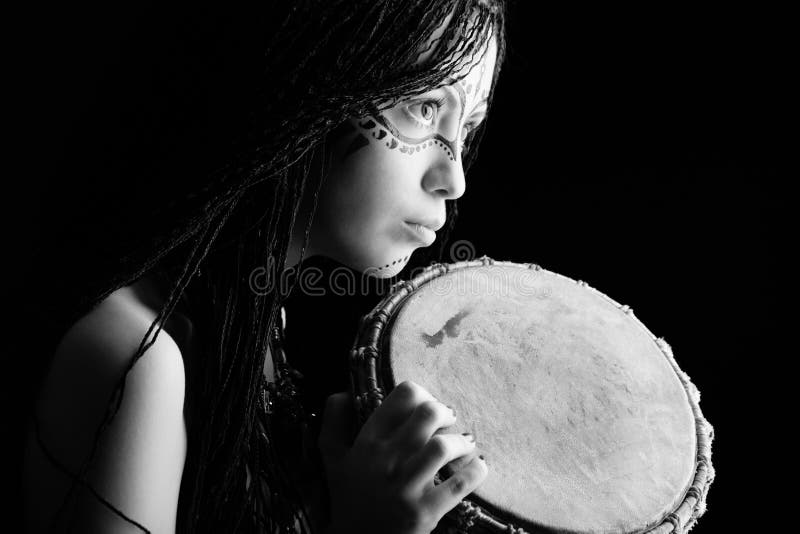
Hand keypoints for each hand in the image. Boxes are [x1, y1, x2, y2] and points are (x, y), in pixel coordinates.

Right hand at [318, 380, 487, 533]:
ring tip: (463, 444)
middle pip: (429, 414)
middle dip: (445, 412)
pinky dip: (476, 470)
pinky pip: (460, 483)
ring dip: (462, 441)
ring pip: (444, 446)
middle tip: (448, 421)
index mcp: (367, 442)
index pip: (403, 396)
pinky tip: (477, 466)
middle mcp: (386, 460)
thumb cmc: (348, 497)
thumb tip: (344, 392)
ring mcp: (406, 487)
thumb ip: (333, 421)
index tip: (425, 405)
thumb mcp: (332, 458)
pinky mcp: (425, 511)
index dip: (422, 393)